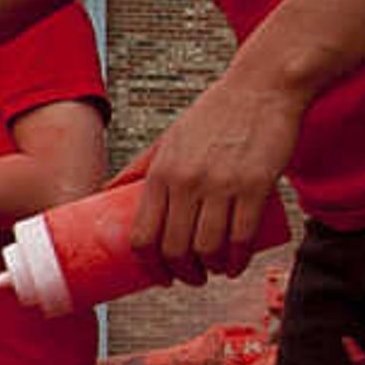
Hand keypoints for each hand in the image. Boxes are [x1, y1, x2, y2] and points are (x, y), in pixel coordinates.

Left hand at [129, 58, 302, 280]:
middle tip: (191, 278)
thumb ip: (140, 168)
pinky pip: (242, 237)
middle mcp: (186, 181)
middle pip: (174, 249)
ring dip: (211, 270)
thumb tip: (102, 194)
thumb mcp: (168, 139)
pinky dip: (237, 261)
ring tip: (215, 271)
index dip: (148, 265)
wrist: (262, 87)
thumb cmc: (213, 116)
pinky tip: (236, 266)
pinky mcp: (255, 185)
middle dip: (181, 274)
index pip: (142, 235)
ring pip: (208, 248)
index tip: (159, 275)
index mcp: (160, 173)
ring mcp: (221, 184)